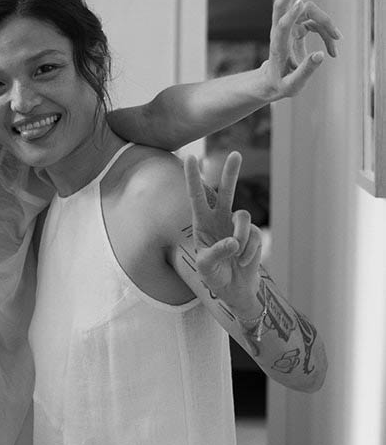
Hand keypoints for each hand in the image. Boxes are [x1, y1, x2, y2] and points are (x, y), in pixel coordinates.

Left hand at [183, 151, 262, 309]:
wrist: (235, 290)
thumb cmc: (214, 276)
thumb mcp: (206, 267)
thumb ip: (215, 253)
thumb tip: (233, 241)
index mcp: (201, 222)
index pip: (196, 196)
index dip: (193, 177)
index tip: (190, 157)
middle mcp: (219, 219)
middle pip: (225, 191)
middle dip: (231, 172)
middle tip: (236, 154)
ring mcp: (237, 226)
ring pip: (242, 215)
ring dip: (240, 237)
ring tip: (236, 255)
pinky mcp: (253, 234)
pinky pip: (253, 235)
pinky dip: (249, 251)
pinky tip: (243, 262)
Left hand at [259, 0, 338, 100]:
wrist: (272, 82)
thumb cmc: (280, 84)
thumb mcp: (292, 86)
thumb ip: (306, 71)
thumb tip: (322, 54)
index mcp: (278, 45)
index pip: (282, 24)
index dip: (292, 14)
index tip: (300, 3)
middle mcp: (280, 32)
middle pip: (283, 5)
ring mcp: (288, 27)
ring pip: (309, 14)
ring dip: (326, 24)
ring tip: (336, 43)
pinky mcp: (296, 28)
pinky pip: (314, 23)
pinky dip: (326, 32)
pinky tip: (332, 49)